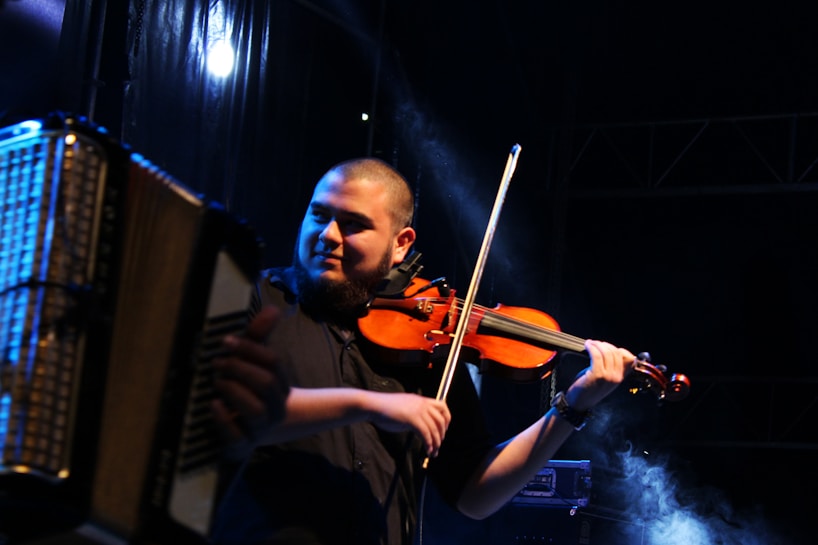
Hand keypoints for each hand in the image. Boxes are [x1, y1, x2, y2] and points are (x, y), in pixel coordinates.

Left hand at [211, 306, 289, 444]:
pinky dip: (224, 419)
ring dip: (234, 391)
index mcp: (279, 384)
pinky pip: (237, 436)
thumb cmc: (248, 390)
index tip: (225, 341)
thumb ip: (259, 336)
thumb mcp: (253, 363)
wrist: (251, 433)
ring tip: (217, 382)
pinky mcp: (242, 445)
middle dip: (240, 368)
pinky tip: (214, 404)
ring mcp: (260, 428)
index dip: (250, 348)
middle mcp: (274, 406)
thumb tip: (274, 308)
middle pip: (266, 383)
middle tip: (217, 362)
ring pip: (255, 409)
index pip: (272, 362)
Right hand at [365, 392, 450, 456]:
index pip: (443, 406)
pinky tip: (427, 450)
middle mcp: (422, 404)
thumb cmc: (386, 409)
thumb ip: (416, 414)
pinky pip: (425, 434)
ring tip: (433, 452)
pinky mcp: (412, 419)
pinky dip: (428, 444)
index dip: (447, 419)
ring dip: (436, 443)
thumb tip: (422, 427)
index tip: (444, 430)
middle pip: (441, 420)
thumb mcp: (406, 408)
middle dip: (441, 435)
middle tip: (438, 444)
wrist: (374, 406)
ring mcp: (418, 411)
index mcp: (422, 400)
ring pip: (434, 429)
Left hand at [565, 339, 634, 410]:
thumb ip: (611, 367)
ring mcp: (608, 377)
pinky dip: (591, 348)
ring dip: (597, 344)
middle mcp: (617, 377)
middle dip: (605, 345)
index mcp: (620, 377)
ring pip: (606, 353)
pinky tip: (587, 345)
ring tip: (590, 343)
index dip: (617, 349)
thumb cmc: (589, 388)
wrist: (579, 403)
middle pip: (616, 353)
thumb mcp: (605, 378)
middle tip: (595, 343)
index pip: (628, 358)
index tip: (606, 346)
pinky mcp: (596, 375)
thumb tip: (612, 351)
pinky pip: (596, 356)